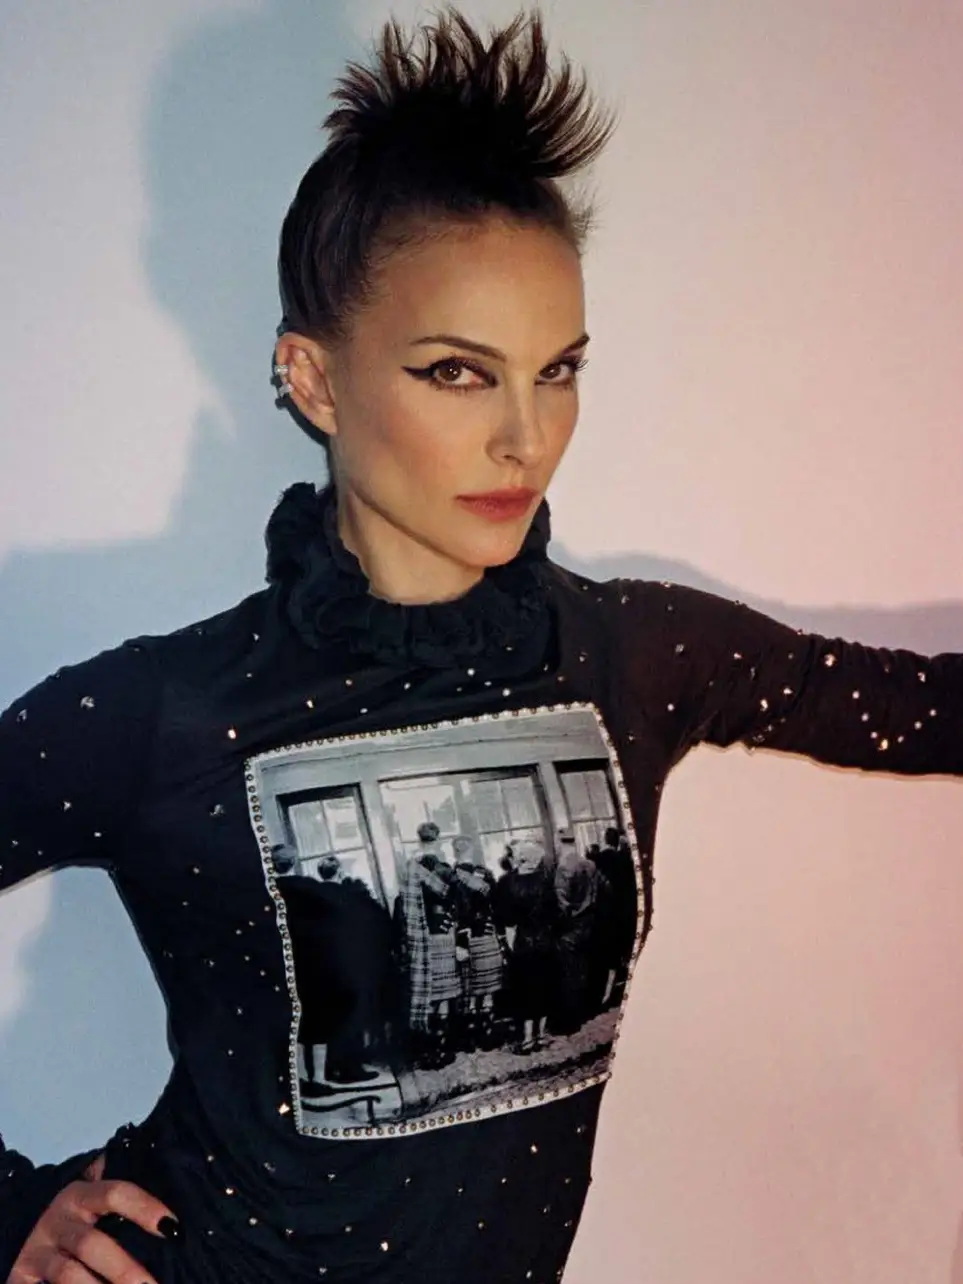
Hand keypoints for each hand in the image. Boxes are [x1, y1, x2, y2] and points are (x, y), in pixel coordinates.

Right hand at [7, 1151, 177, 1283]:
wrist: (28, 1235)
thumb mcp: (96, 1206)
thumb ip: (124, 1204)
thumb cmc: (79, 1220)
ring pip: (68, 1274)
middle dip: (123, 1269)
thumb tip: (172, 1221)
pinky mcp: (22, 1277)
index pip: (115, 1193)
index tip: (174, 1229)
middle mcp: (57, 1220)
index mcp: (81, 1195)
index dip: (145, 1208)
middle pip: (91, 1244)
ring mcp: (39, 1251)